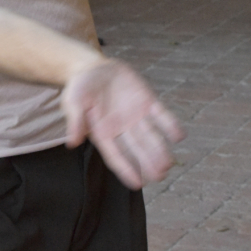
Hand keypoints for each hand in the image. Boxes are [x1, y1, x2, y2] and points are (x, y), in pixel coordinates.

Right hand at [61, 59, 183, 189]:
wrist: (93, 66)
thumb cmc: (80, 87)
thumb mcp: (73, 101)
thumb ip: (75, 121)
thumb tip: (72, 142)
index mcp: (103, 134)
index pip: (116, 156)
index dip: (126, 169)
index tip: (137, 184)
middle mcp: (122, 129)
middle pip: (137, 150)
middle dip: (148, 163)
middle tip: (159, 175)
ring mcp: (136, 117)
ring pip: (151, 137)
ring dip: (160, 150)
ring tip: (168, 163)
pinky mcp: (148, 102)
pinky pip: (161, 115)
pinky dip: (170, 125)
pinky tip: (178, 136)